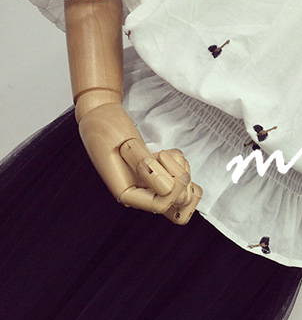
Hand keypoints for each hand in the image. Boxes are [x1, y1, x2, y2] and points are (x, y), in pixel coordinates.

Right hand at [78, 102, 202, 223]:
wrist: (102, 114)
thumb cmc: (105, 127)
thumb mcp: (123, 144)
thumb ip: (143, 165)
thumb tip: (166, 188)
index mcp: (126, 192)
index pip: (159, 205)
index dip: (172, 187)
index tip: (165, 160)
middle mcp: (141, 191)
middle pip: (176, 202)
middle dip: (178, 178)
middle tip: (162, 156)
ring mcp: (151, 181)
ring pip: (182, 188)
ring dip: (180, 167)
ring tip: (162, 152)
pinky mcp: (157, 169)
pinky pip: (181, 173)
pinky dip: (180, 161)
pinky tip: (165, 152)